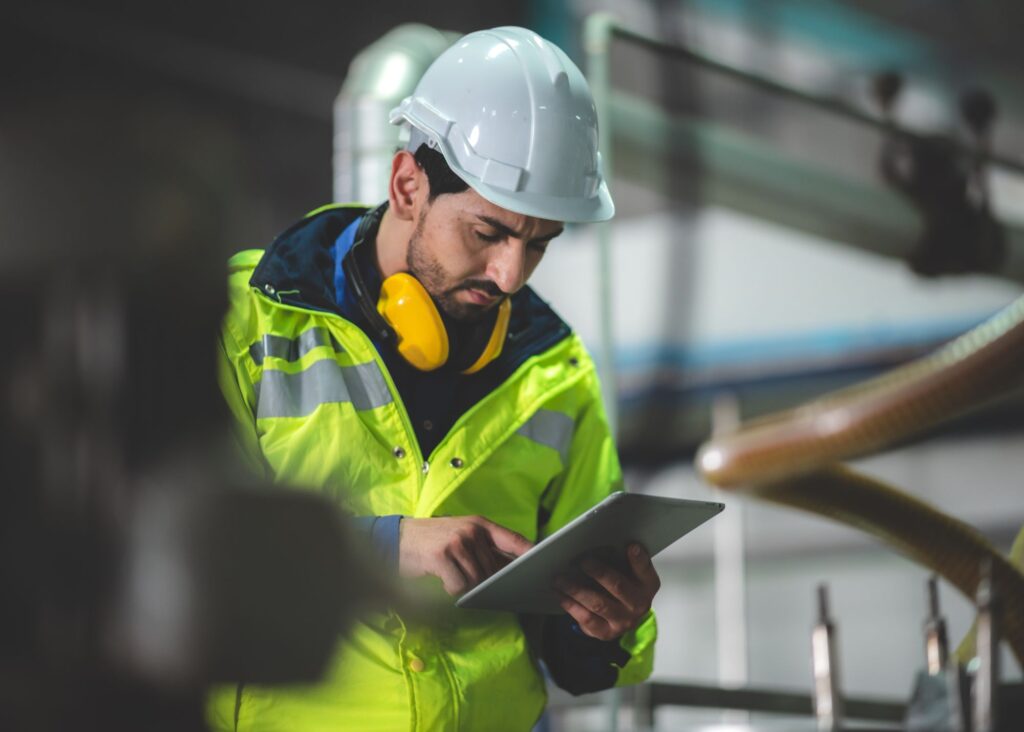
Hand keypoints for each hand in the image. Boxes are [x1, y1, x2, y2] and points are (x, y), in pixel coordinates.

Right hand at [399, 516, 533, 594]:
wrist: (396, 538)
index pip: (513, 539)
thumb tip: (510, 570)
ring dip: (464, 585)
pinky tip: (440, 578)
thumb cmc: (433, 541)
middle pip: (493, 569)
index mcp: (480, 524)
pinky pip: (458, 586)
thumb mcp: (462, 536)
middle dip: (484, 581)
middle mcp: (472, 531)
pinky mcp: (442, 556)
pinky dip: (450, 590)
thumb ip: (484, 549)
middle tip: (465, 578)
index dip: (529, 553)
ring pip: (476, 580)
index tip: (543, 564)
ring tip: (449, 575)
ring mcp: (457, 542)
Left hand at [553, 543, 659, 640]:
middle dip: (598, 572)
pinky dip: (570, 604)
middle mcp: (639, 605)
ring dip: (576, 589)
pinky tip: (559, 593)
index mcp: (647, 585)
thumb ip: (620, 560)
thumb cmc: (621, 586)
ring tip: (560, 578)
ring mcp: (623, 621)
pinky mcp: (606, 633)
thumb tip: (597, 545)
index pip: (645, 570)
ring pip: (598, 603)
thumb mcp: (627, 572)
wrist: (620, 617)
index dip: (639, 559)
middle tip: (581, 561)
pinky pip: (586, 618)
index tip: (631, 546)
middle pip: (618, 586)